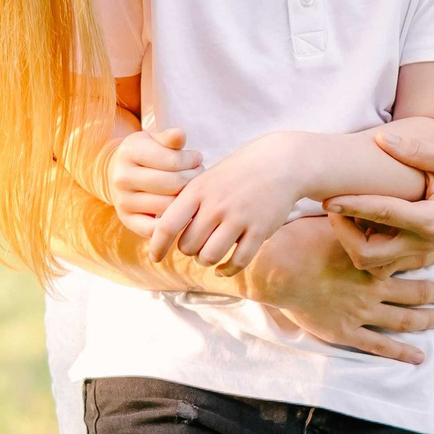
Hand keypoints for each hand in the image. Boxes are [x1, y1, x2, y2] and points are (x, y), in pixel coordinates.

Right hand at [109, 126, 199, 236]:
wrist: (116, 172)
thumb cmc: (144, 153)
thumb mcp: (153, 139)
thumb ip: (169, 138)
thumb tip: (181, 135)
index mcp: (129, 152)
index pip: (173, 161)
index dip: (192, 160)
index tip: (197, 159)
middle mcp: (122, 178)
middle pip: (173, 184)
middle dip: (193, 179)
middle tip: (199, 174)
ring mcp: (122, 201)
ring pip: (167, 206)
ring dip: (187, 200)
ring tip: (191, 189)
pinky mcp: (126, 220)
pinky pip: (154, 229)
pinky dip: (171, 223)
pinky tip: (181, 210)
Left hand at [146, 129, 313, 268]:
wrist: (279, 162)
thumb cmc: (236, 173)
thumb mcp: (206, 180)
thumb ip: (186, 203)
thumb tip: (161, 232)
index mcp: (198, 190)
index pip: (167, 225)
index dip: (157, 246)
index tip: (154, 257)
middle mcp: (216, 205)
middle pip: (188, 246)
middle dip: (188, 251)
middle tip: (194, 245)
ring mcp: (239, 218)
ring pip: (209, 257)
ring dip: (205, 260)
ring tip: (208, 253)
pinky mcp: (259, 230)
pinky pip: (237, 262)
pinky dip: (227, 270)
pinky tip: (224, 268)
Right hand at [244, 217, 433, 363]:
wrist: (276, 268)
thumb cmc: (299, 239)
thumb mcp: (332, 220)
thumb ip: (353, 217)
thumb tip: (364, 204)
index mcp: (373, 259)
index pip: (411, 256)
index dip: (429, 255)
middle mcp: (373, 286)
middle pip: (414, 291)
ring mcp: (361, 311)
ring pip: (403, 318)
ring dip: (425, 319)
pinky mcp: (346, 331)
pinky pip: (380, 346)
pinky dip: (401, 352)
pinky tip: (419, 357)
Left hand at [325, 121, 433, 251]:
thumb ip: (418, 151)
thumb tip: (381, 138)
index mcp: (432, 219)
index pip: (385, 214)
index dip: (354, 206)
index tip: (329, 199)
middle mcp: (422, 242)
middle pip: (369, 254)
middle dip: (344, 235)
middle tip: (332, 206)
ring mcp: (417, 251)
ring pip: (372, 263)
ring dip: (352, 243)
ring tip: (343, 212)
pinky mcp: (414, 253)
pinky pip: (380, 260)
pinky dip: (364, 245)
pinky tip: (359, 220)